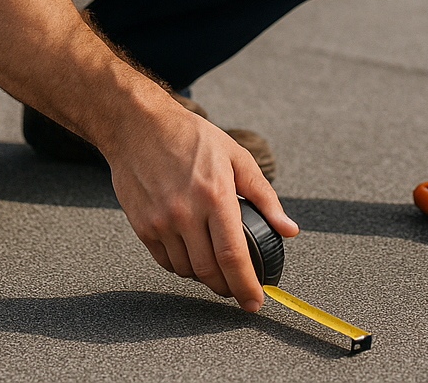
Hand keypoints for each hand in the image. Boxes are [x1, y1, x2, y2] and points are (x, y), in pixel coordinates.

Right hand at [101, 94, 297, 310]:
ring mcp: (160, 221)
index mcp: (215, 195)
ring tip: (217, 269)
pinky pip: (165, 261)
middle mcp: (186, 212)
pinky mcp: (142, 226)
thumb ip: (265, 197)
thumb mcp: (237, 157)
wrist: (138, 126)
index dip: (246, 285)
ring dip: (205, 277)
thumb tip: (289, 229)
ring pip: (187, 270)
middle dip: (227, 288)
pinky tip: (193, 255)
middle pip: (209, 271)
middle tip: (238, 290)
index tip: (255, 301)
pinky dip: (182, 266)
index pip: (233, 255)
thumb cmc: (190, 137)